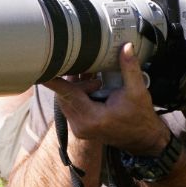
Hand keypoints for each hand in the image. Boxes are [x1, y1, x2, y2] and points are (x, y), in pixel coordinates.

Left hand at [44, 43, 169, 155]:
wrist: (144, 139)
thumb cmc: (140, 117)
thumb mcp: (137, 92)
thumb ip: (129, 68)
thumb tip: (126, 47)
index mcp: (92, 118)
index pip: (66, 94)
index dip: (54, 81)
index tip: (41, 70)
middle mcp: (80, 125)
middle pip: (64, 96)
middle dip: (75, 81)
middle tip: (92, 73)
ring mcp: (78, 128)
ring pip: (66, 100)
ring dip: (77, 87)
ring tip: (96, 81)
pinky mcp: (79, 127)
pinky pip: (71, 106)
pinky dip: (79, 94)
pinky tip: (93, 88)